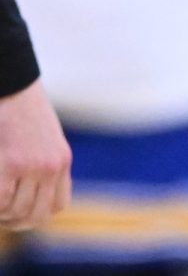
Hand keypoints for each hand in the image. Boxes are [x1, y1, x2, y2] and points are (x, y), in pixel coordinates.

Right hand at [0, 81, 70, 229]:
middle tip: (1, 214)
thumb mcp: (42, 138)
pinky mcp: (11, 164)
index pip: (57, 205)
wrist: (12, 86)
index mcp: (61, 160)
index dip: (36, 215)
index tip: (18, 213)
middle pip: (36, 215)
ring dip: (1, 213)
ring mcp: (32, 166)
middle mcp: (52, 166)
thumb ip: (42, 163)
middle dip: (15, 221)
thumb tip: (29, 192)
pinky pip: (1, 201)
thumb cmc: (19, 111)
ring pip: (16, 211)